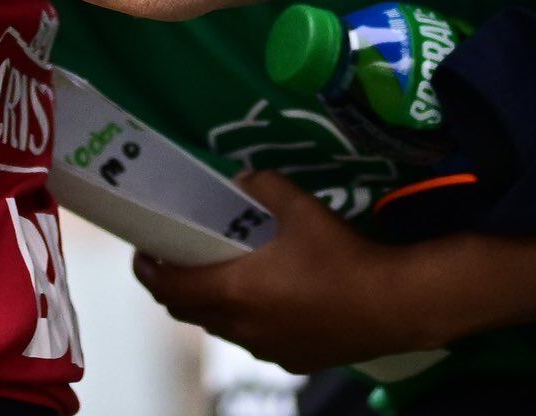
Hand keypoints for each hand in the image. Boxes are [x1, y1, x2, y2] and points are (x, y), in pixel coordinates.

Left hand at [134, 172, 455, 373]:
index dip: (150, 271)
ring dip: (209, 303)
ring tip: (216, 272)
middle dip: (173, 286)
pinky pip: (253, 339)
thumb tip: (241, 176)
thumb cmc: (340, 254)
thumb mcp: (299, 206)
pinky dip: (243, 318)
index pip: (172, 288)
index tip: (142, 252)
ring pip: (221, 328)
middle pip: (189, 312)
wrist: (393, 304)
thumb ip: (263, 186)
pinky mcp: (293, 359)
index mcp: (235, 291)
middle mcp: (243, 327)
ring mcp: (268, 348)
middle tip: (171, 258)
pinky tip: (266, 296)